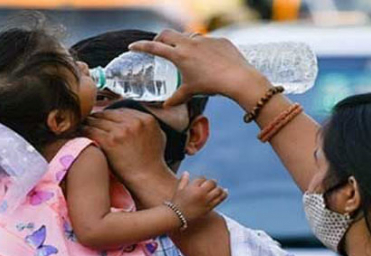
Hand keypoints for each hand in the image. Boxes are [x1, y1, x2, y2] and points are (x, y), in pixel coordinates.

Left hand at [84, 109, 171, 185]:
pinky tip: (79, 134)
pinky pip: (91, 131)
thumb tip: (137, 119)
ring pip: (97, 120)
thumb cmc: (153, 163)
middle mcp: (134, 122)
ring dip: (87, 123)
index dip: (110, 116)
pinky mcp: (110, 141)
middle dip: (97, 118)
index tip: (103, 120)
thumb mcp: (158, 137)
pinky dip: (83, 131)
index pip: (121, 110)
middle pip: (108, 114)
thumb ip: (146, 125)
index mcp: (146, 119)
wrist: (148, 179)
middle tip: (88, 122)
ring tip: (81, 127)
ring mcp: (122, 130)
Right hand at [129, 29, 267, 106]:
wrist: (237, 78)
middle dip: (160, 38)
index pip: (154, 47)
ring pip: (188, 36)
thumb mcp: (190, 92)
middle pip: (168, 33)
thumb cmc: (211, 86)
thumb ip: (177, 98)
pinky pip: (207, 42)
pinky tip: (209, 60)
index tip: (132, 46)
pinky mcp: (219, 40)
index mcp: (179, 54)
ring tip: (186, 54)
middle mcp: (189, 43)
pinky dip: (203, 49)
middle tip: (158, 45)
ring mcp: (205, 39)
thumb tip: (166, 106)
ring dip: (183, 42)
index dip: (141, 46)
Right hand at [171, 172, 227, 222]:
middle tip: (210, 185)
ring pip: (218, 190)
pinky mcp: (209, 208)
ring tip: (217, 188)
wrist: (178, 217)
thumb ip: (183, 180)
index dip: (202, 180)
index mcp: (193, 187)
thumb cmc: (177, 202)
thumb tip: (186, 172)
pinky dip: (224, 194)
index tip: (201, 182)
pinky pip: (220, 199)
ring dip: (218, 188)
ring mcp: (206, 201)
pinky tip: (225, 191)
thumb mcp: (179, 190)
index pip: (202, 178)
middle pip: (212, 183)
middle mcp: (201, 193)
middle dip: (211, 183)